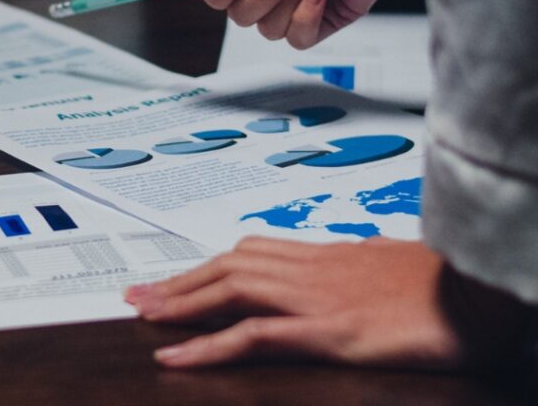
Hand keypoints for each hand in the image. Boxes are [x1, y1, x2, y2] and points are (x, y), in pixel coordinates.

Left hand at [125, 237, 531, 368]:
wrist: (477, 291)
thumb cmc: (439, 282)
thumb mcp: (387, 269)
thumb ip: (356, 267)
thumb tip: (347, 266)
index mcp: (322, 256)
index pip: (246, 254)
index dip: (204, 266)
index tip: (172, 277)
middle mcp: (308, 269)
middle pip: (226, 267)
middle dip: (178, 281)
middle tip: (134, 295)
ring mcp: (314, 298)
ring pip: (228, 290)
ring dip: (180, 303)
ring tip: (143, 316)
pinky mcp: (327, 331)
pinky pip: (254, 335)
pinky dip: (209, 345)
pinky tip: (178, 356)